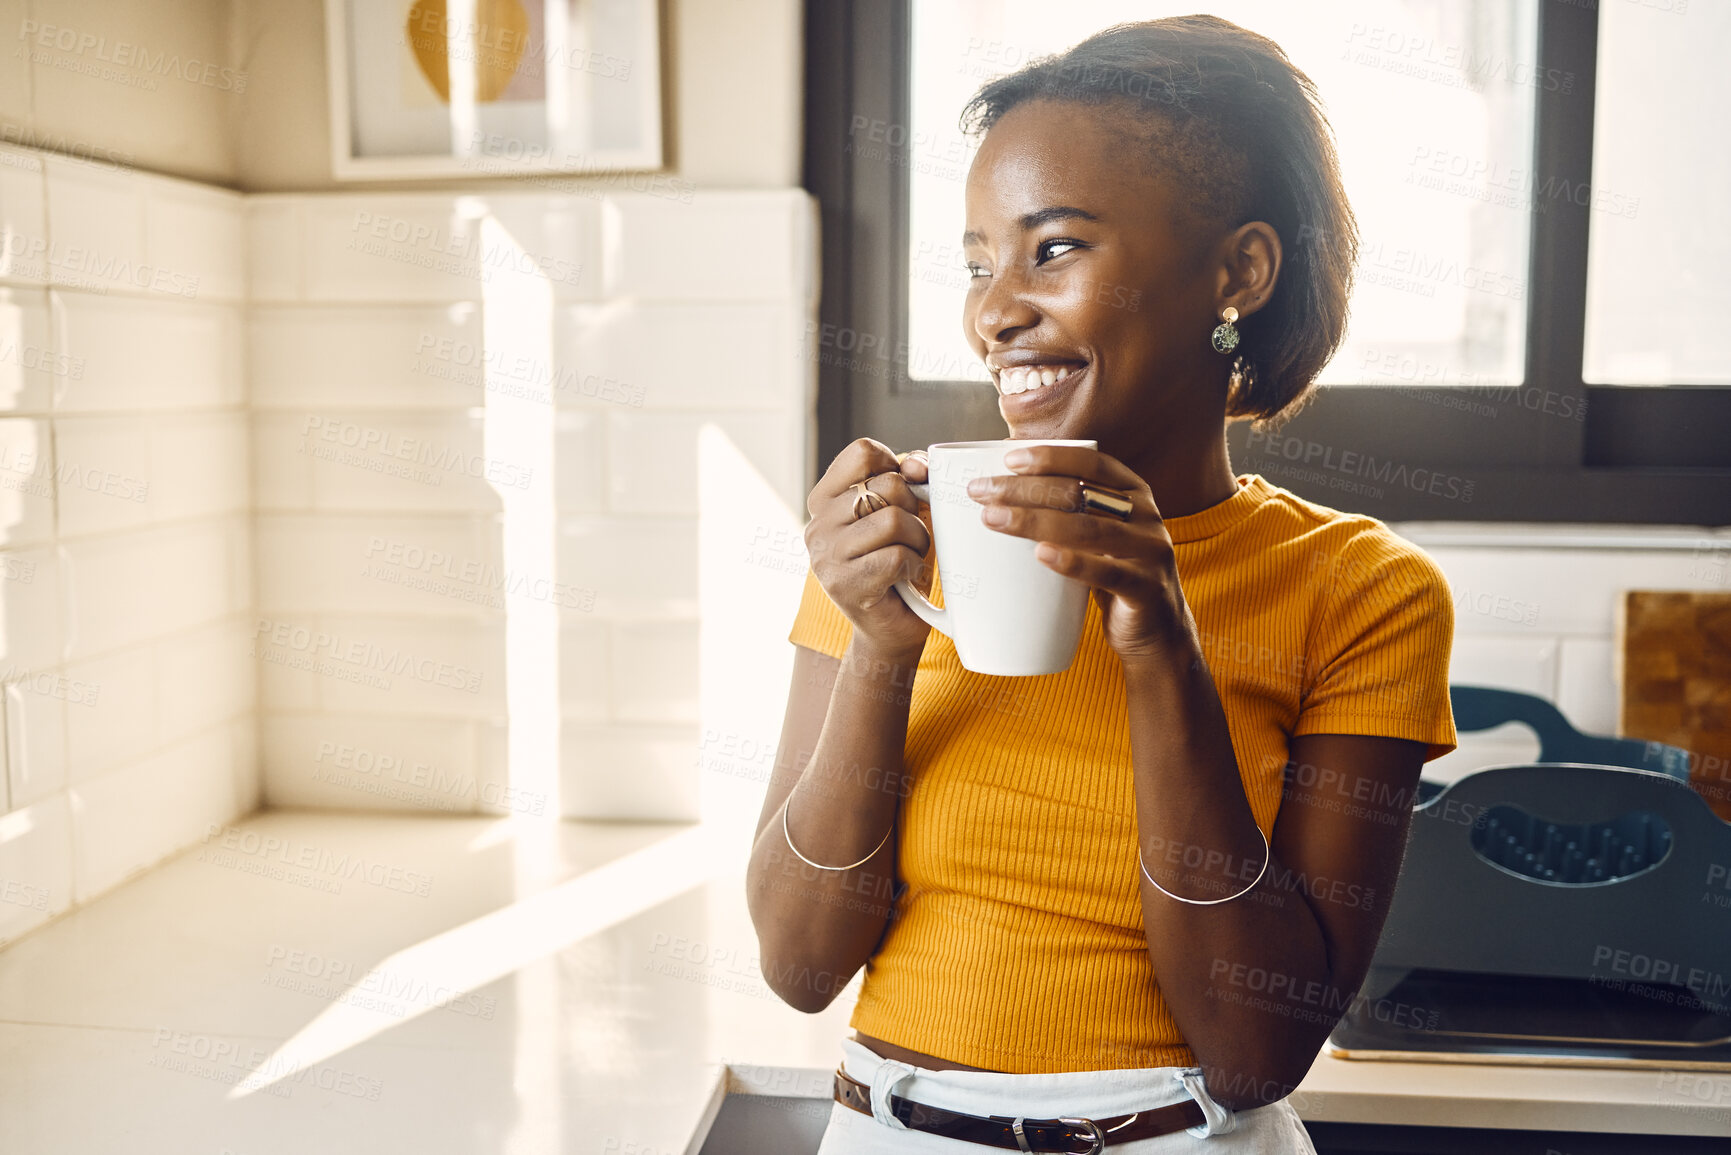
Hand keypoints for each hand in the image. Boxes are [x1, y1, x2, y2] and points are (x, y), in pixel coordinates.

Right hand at [805, 439, 933, 661]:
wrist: (888, 628)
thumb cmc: (897, 563)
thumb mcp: (901, 511)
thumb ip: (907, 478)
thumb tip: (918, 466)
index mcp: (824, 499)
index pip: (862, 452)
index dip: (896, 465)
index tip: (906, 490)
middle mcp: (817, 525)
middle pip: (887, 486)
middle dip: (915, 509)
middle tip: (909, 535)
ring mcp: (826, 556)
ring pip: (894, 520)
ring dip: (918, 540)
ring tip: (910, 555)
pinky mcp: (844, 585)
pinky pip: (896, 557)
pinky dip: (913, 566)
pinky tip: (905, 576)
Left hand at [965, 444, 1186, 658]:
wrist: (1157, 630)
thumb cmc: (1113, 573)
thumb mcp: (1097, 535)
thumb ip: (1069, 512)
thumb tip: (1002, 492)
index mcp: (1133, 493)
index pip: (1092, 464)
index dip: (1051, 457)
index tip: (1009, 459)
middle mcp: (1146, 515)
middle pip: (1080, 493)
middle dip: (1025, 489)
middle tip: (981, 492)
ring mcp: (1150, 551)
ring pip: (1088, 529)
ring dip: (1035, 521)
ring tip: (993, 518)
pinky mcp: (1147, 589)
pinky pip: (1108, 573)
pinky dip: (1073, 563)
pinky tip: (1041, 555)